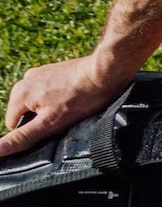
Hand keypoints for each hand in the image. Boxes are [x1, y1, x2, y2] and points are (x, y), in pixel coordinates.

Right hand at [0, 56, 127, 159]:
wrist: (104, 74)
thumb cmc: (80, 99)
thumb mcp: (50, 123)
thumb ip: (24, 136)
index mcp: (19, 93)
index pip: (12, 124)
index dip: (32, 132)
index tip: (52, 129)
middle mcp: (25, 80)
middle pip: (25, 112)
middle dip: (41, 119)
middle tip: (64, 119)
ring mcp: (39, 73)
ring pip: (37, 102)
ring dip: (50, 109)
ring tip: (71, 108)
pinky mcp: (53, 71)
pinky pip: (49, 91)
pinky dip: (58, 98)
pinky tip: (74, 100)